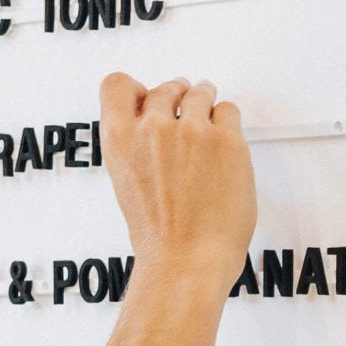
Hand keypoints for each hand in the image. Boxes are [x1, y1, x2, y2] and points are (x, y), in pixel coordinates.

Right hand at [98, 72, 255, 288]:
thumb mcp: (127, 186)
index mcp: (120, 140)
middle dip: (177, 95)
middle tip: (186, 104)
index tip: (146, 95)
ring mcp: (192, 131)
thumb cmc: (158, 237)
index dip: (135, 88)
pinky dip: (227, 122)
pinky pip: (229, 111)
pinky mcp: (227, 140)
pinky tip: (225, 139)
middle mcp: (153, 128)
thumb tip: (152, 133)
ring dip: (204, 101)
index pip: (117, 85)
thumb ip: (137, 151)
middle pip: (165, 88)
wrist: (187, 260)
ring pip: (200, 93)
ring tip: (209, 113)